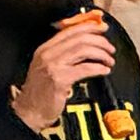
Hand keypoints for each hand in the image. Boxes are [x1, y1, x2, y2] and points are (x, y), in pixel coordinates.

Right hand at [14, 13, 114, 131]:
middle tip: (110, 48)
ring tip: (109, 60)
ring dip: (101, 54)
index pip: (70, 30)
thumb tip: (87, 44)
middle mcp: (47, 54)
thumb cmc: (40, 93)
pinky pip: (85, 68)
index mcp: (45, 49)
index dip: (89, 27)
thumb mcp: (47, 67)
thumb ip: (63, 54)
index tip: (102, 28)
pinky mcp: (60, 80)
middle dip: (99, 41)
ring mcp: (53, 66)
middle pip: (79, 38)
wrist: (29, 112)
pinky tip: (104, 70)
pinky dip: (98, 68)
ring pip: (83, 50)